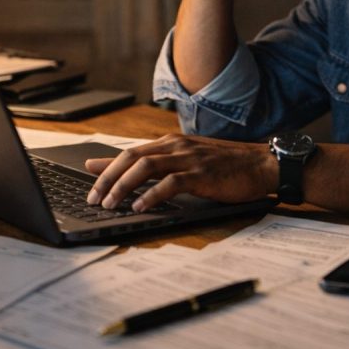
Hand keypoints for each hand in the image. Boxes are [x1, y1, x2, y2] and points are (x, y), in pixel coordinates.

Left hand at [85, 134, 276, 211]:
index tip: (87, 174)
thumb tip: (139, 174)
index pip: (131, 151)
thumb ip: (164, 164)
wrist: (262, 164)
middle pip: (131, 157)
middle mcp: (176, 146)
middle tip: (93, 197)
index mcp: (171, 143)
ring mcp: (188, 158)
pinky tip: (139, 206)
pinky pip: (170, 183)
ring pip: (145, 167)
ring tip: (110, 204)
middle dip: (107, 177)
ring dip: (123, 186)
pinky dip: (151, 195)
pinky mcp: (201, 174)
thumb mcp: (191, 161)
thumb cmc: (227, 166)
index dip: (107, 163)